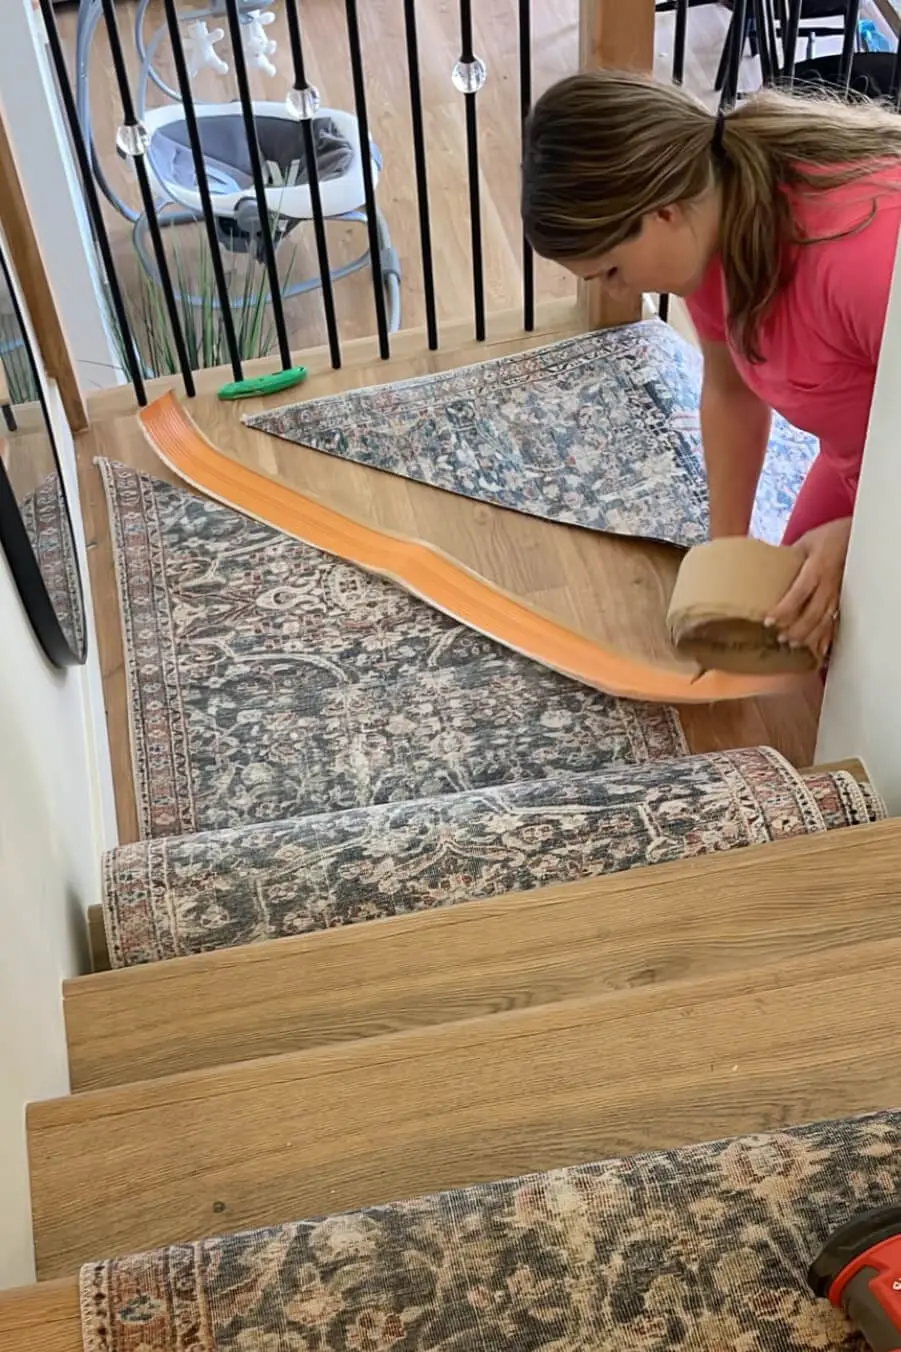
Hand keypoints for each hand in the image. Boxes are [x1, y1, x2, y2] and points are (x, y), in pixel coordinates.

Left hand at [766, 516, 852, 660]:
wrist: (855, 536)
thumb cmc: (827, 537)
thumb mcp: (805, 542)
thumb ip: (787, 557)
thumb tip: (761, 569)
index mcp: (817, 568)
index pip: (799, 593)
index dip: (784, 610)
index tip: (769, 622)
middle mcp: (829, 584)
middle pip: (813, 613)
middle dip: (796, 629)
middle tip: (780, 639)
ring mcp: (838, 593)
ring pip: (825, 620)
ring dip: (810, 635)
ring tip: (794, 644)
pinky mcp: (843, 599)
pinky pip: (836, 621)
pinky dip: (828, 636)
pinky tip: (819, 648)